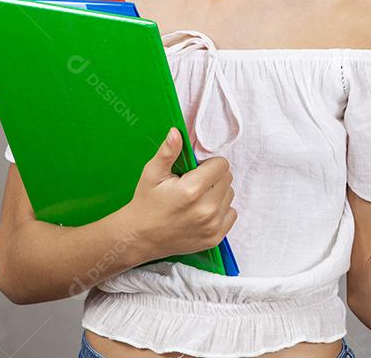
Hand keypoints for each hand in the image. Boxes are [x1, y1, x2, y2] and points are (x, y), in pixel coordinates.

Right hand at [123, 127, 236, 260]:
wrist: (139, 237)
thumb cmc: (146, 203)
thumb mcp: (152, 174)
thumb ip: (168, 152)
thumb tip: (176, 132)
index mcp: (192, 190)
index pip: (221, 165)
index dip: (208, 164)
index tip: (195, 170)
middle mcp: (206, 209)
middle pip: (227, 179)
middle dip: (213, 177)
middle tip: (193, 184)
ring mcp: (211, 226)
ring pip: (230, 195)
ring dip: (217, 193)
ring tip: (196, 198)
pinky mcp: (215, 238)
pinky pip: (232, 214)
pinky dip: (221, 210)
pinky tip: (202, 211)